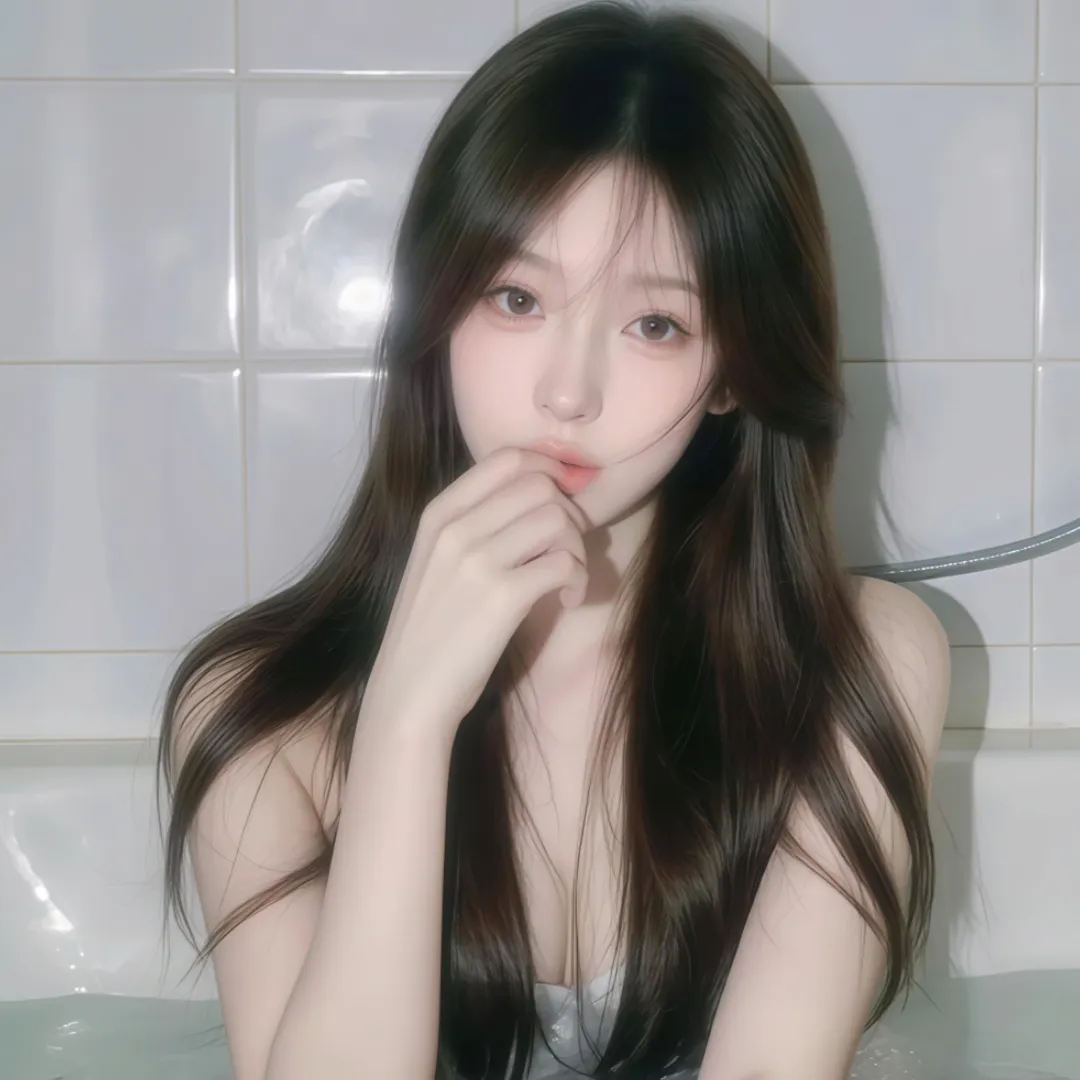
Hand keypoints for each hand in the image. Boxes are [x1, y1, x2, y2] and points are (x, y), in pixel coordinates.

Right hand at [359, 447, 588, 737]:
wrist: (409, 692)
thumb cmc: (429, 631)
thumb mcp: (436, 562)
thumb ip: (474, 526)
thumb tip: (538, 497)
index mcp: (438, 514)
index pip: (507, 458)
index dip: (548, 469)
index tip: (564, 499)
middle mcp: (456, 528)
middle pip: (540, 486)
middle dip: (568, 515)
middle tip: (566, 551)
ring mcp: (478, 559)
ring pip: (558, 519)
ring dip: (577, 549)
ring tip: (567, 581)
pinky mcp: (503, 596)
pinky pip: (565, 562)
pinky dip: (578, 580)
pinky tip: (566, 601)